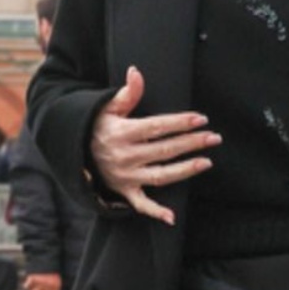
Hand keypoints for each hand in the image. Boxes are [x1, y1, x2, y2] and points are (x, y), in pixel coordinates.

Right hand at [90, 66, 220, 224]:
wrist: (73, 151)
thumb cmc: (97, 125)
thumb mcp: (107, 106)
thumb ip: (127, 92)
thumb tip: (136, 71)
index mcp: (122, 133)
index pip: (157, 127)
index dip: (180, 123)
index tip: (202, 119)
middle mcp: (124, 156)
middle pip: (164, 150)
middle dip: (191, 143)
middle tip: (215, 138)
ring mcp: (125, 176)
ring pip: (160, 175)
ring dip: (185, 170)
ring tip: (207, 162)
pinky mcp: (123, 191)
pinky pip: (140, 205)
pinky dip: (155, 212)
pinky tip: (172, 218)